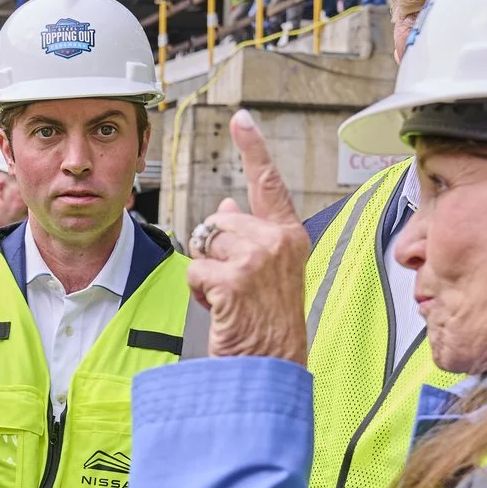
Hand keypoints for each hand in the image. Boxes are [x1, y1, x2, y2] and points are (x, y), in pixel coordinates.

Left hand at [186, 113, 310, 361]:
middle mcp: (279, 241)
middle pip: (218, 221)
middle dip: (213, 253)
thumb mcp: (264, 274)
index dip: (253, 148)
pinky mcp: (236, 278)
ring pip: (204, 244)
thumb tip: (227, 207)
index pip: (268, 184)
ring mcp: (259, 258)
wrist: (270, 369)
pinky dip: (200, 293)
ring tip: (230, 300)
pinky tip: (223, 310)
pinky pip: (196, 271)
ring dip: (206, 274)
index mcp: (290, 237)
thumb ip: (248, 237)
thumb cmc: (266, 325)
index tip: (242, 118)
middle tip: (235, 289)